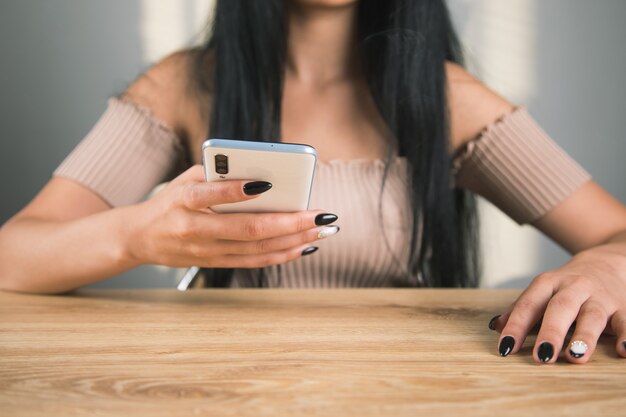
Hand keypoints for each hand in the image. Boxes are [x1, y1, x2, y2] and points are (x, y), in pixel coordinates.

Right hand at [126, 165, 338, 267]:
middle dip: (290, 222)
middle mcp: (195, 228)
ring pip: (256, 248)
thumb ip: (219, 177)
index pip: (210, 194)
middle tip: (321, 215)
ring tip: (322, 231)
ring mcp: (206, 251)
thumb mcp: (185, 180)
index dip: (237, 191)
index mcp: (183, 200)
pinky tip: (303, 246)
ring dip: (294, 241)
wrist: (141, 237)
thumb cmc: (171, 201)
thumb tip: (264, 175)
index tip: (268, 183)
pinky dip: (281, 254)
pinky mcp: (215, 263)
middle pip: (248, 228)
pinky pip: (253, 261)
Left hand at [489, 245, 625, 362]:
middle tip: (542, 356)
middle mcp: (573, 287)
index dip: (516, 326)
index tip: (506, 348)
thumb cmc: (567, 285)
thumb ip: (520, 310)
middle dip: (551, 332)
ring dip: (584, 336)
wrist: (607, 261)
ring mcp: (600, 296)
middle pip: (560, 308)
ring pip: (592, 315)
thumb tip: (495, 327)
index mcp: (548, 283)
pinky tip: (623, 351)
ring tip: (575, 357)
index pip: (529, 304)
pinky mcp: (624, 306)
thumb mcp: (542, 291)